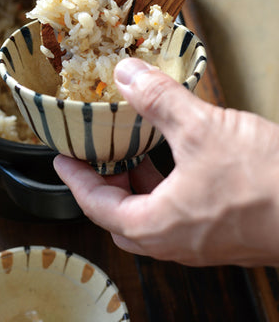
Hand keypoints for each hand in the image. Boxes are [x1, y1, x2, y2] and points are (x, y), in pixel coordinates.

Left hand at [54, 58, 278, 266]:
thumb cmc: (265, 184)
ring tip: (137, 156)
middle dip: (106, 187)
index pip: (95, 205)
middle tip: (100, 158)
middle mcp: (172, 244)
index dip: (74, 179)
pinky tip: (181, 166)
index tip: (62, 160)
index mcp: (153, 225)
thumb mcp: (202, 129)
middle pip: (120, 218)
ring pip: (151, 221)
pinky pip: (179, 220)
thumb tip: (127, 75)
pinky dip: (167, 193)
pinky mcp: (222, 239)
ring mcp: (199, 247)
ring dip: (138, 190)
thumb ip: (158, 100)